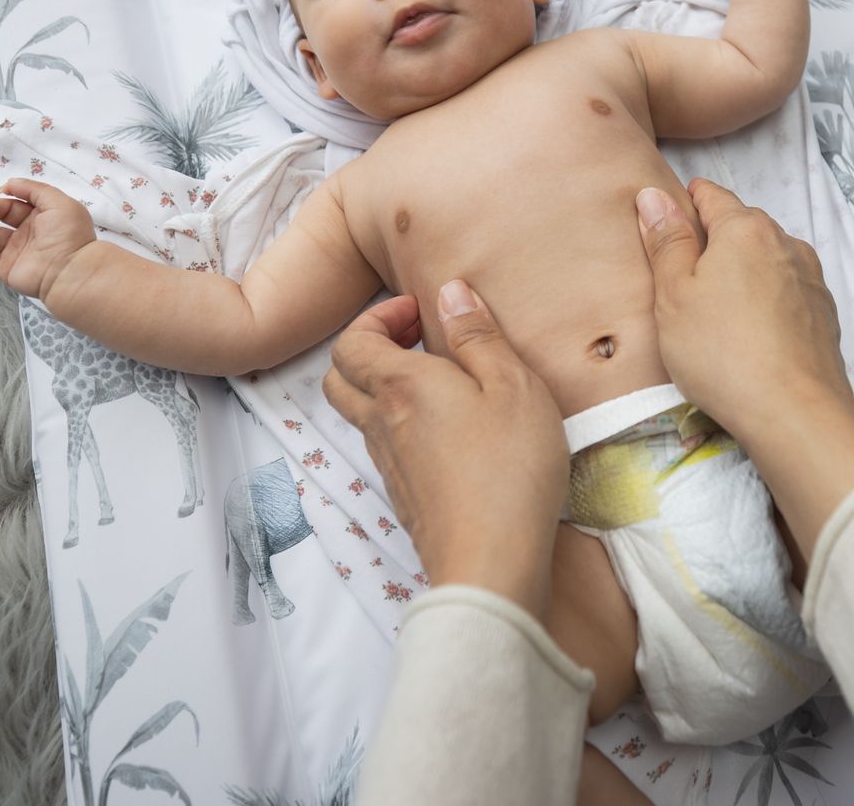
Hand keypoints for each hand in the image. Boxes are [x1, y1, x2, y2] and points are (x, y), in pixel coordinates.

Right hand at [0, 178, 96, 301]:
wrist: (71, 271)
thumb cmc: (69, 235)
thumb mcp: (58, 202)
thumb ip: (34, 189)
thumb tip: (9, 184)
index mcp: (41, 216)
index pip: (14, 203)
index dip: (2, 199)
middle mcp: (27, 233)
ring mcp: (15, 252)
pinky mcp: (6, 269)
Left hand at [321, 282, 569, 622]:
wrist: (491, 563)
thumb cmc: (509, 468)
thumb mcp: (513, 386)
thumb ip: (478, 335)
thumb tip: (449, 292)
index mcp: (402, 387)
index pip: (352, 341)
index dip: (377, 317)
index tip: (419, 312)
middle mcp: (383, 424)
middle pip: (340, 377)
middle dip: (368, 348)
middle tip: (416, 339)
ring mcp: (389, 465)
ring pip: (360, 414)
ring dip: (384, 387)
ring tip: (439, 381)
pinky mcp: (405, 496)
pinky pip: (385, 446)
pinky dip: (402, 423)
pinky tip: (450, 430)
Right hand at [635, 178, 853, 575]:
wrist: (794, 412)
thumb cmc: (722, 352)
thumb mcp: (674, 296)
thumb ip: (666, 241)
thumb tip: (653, 195)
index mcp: (745, 228)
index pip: (711, 195)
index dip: (684, 205)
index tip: (666, 227)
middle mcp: (786, 242)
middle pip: (742, 226)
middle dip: (714, 240)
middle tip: (682, 277)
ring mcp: (810, 278)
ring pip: (767, 258)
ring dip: (743, 271)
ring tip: (716, 309)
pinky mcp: (823, 313)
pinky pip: (786, 290)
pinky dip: (766, 298)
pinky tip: (750, 331)